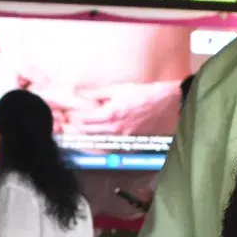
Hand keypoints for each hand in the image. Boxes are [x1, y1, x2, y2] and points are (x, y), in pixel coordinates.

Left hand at [63, 80, 183, 135]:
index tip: (71, 114)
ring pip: (98, 142)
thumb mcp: (119, 89)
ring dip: (89, 136)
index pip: (84, 121)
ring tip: (84, 129)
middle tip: (74, 122)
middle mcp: (115, 130)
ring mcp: (123, 139)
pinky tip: (100, 136)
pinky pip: (110, 147)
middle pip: (88, 133)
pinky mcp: (129, 145)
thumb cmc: (144, 95)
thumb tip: (82, 94)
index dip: (75, 117)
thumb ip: (98, 94)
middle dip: (78, 128)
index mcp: (111, 115)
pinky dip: (102, 142)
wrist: (165, 105)